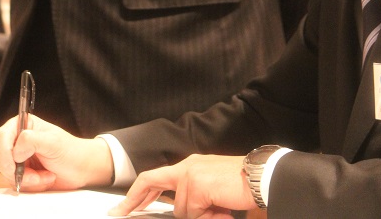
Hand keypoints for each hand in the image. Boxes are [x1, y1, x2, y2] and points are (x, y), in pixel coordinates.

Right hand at [0, 114, 113, 191]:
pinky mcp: (22, 172)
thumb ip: (32, 140)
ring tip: (45, 175)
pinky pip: (15, 182)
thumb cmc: (71, 151)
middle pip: (0, 156)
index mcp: (23, 125)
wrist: (81, 169)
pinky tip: (44, 178)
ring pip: (6, 172)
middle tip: (35, 174)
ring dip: (27, 178)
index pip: (2, 136)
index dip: (5, 151)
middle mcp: (18, 140)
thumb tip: (16, 150)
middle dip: (18, 170)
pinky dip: (30, 184)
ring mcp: (19, 157)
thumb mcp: (53, 142)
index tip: (14, 164)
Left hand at [108, 154, 254, 218]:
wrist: (261, 176)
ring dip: (200, 215)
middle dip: (133, 200)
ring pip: (181, 209)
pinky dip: (208, 216)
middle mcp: (186, 167)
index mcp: (189, 166)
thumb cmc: (241, 184)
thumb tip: (183, 215)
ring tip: (220, 208)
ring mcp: (190, 175)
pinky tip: (221, 207)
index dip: (139, 192)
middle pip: (150, 181)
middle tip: (119, 213)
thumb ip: (194, 200)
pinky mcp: (196, 186)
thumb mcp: (211, 191)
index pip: (157, 178)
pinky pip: (192, 213)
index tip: (126, 206)